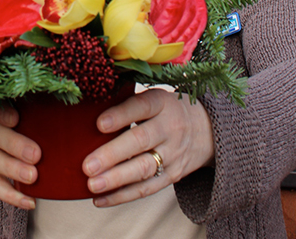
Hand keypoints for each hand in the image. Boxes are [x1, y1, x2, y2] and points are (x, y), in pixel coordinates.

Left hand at [83, 89, 213, 206]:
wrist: (207, 129)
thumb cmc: (166, 109)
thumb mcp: (154, 97)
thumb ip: (128, 102)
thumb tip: (87, 109)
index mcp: (161, 103)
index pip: (141, 107)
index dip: (120, 115)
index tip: (99, 124)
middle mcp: (169, 127)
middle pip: (140, 141)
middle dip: (112, 154)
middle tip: (87, 165)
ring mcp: (173, 153)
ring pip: (144, 168)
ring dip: (116, 179)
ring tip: (92, 184)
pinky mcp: (173, 175)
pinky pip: (147, 188)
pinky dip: (122, 196)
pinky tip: (100, 199)